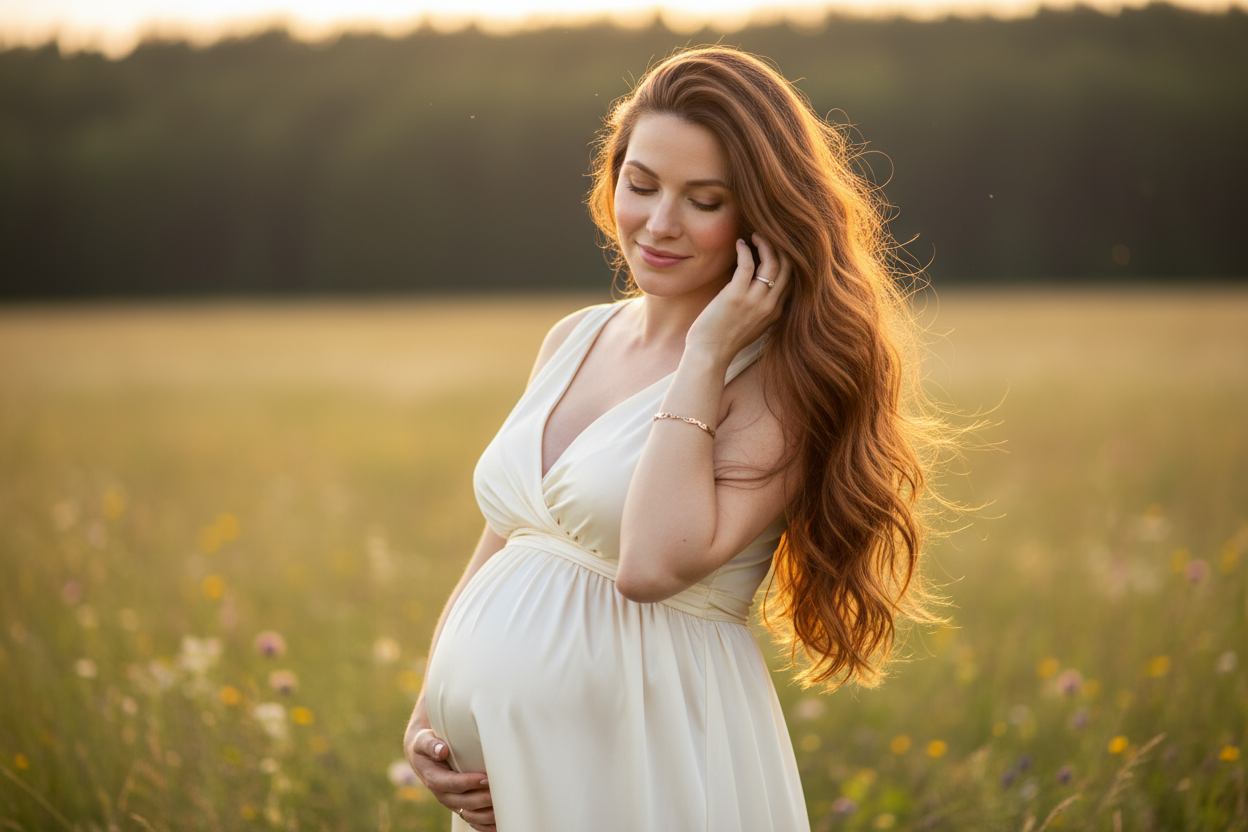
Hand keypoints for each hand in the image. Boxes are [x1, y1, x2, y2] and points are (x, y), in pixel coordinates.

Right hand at [404, 712, 494, 829]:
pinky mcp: (458, 806)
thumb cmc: (425, 746)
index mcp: (434, 779)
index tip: (486, 778)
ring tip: (501, 811)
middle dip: (482, 800)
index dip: (470, 782)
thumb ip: (431, 744)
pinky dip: (483, 826)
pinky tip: (497, 825)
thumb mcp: (423, 741)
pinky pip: (470, 820)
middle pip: (464, 802)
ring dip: (485, 816)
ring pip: (468, 815)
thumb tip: (442, 750)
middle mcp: (443, 794)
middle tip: (499, 794)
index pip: (453, 784)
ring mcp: (451, 802)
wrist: (422, 758)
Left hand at [686, 232, 791, 361]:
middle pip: (788, 267)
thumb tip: (759, 284)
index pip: (791, 279)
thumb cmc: (724, 339)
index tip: (776, 247)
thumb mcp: (752, 325)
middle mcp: (770, 305)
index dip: (787, 259)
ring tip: (755, 235)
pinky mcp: (736, 296)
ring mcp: (755, 301)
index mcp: (776, 312)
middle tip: (767, 235)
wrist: (709, 354)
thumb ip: (761, 307)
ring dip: (765, 244)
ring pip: (772, 262)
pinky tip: (739, 244)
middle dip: (780, 246)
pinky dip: (745, 250)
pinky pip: (747, 264)